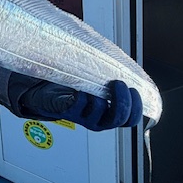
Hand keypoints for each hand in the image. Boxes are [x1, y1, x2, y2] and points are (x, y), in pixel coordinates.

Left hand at [22, 80, 141, 130]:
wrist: (46, 92)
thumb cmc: (73, 86)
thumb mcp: (96, 83)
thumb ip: (110, 78)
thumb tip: (123, 62)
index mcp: (109, 115)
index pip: (130, 120)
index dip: (136, 107)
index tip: (133, 89)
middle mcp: (98, 120)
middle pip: (119, 119)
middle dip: (123, 101)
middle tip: (119, 83)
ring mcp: (82, 118)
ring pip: (99, 113)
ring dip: (102, 98)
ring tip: (99, 83)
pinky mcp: (66, 111)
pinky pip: (77, 107)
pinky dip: (82, 97)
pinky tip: (81, 88)